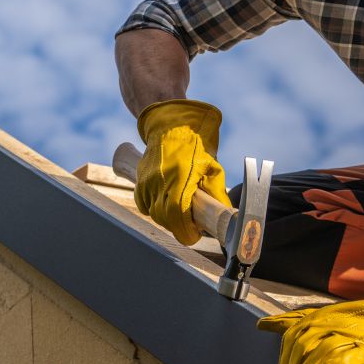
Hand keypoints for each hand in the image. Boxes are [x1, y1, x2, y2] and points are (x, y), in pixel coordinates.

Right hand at [135, 99, 233, 244]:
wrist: (171, 128)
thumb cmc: (195, 146)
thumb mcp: (212, 166)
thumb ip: (216, 191)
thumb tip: (223, 214)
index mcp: (179, 178)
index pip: (177, 215)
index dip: (186, 231)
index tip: (194, 235)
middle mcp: (159, 181)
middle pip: (165, 218)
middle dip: (179, 226)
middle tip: (192, 225)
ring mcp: (147, 182)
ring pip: (155, 214)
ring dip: (168, 218)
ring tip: (182, 211)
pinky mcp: (140, 181)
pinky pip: (145, 205)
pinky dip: (155, 209)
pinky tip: (167, 202)